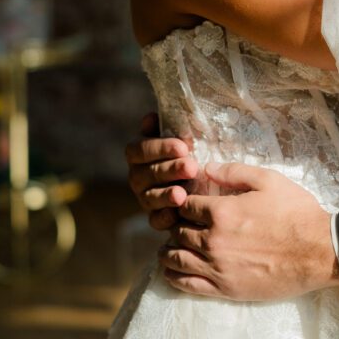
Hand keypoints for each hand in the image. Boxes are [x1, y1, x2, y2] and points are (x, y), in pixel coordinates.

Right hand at [125, 112, 197, 230]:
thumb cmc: (188, 150)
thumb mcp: (181, 133)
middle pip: (148, 174)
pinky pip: (156, 220)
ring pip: (151, 197)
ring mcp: (146, 198)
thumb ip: (167, 124)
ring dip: (166, 195)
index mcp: (139, 154)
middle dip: (170, 170)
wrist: (201, 176)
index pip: (139, 150)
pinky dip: (165, 218)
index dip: (159, 148)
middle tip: (191, 167)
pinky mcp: (156, 217)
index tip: (183, 147)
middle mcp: (138, 176)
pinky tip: (176, 214)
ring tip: (182, 194)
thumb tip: (150, 117)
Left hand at [159, 163, 338, 299]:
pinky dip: (173, 276)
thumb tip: (206, 168)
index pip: (186, 206)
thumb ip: (233, 172)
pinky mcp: (224, 290)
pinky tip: (173, 269)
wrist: (319, 252)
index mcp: (222, 212)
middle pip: (178, 231)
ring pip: (175, 259)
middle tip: (184, 223)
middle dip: (178, 224)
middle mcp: (213, 241)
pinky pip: (186, 284)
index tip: (190, 203)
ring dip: (170, 249)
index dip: (186, 202)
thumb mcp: (268, 180)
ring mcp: (217, 268)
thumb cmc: (297, 213)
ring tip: (173, 245)